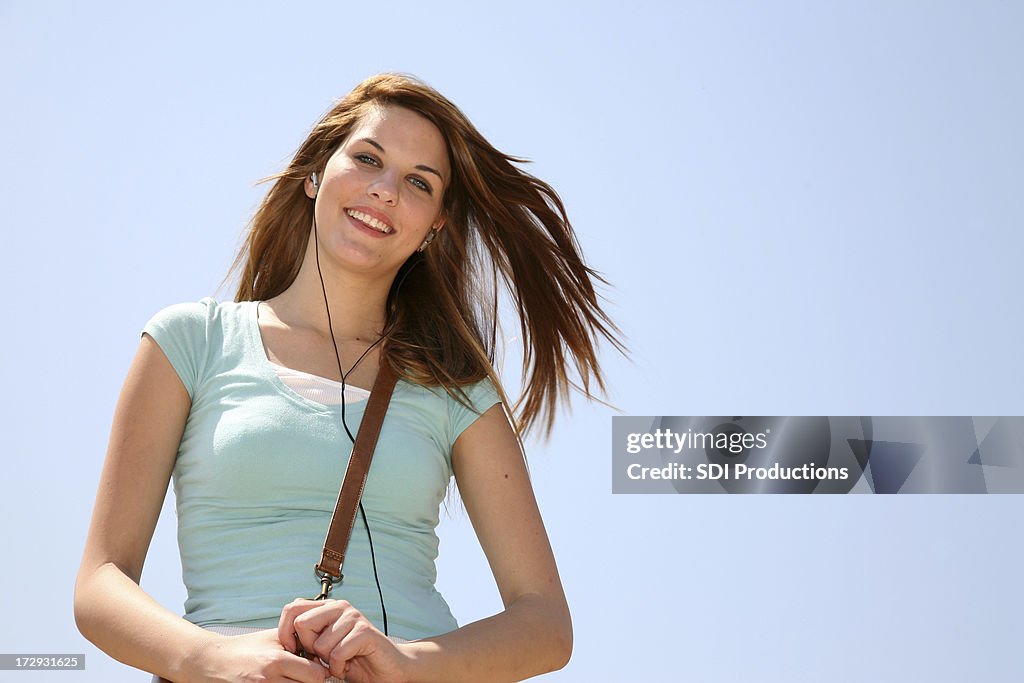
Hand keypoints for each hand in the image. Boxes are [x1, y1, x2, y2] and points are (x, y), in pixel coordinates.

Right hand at [187, 628, 329, 681]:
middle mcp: (268, 680)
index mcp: (277, 661)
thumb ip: (299, 642)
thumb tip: (322, 652)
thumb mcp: (273, 638)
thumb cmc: (246, 648)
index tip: (316, 667)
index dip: (320, 672)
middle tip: (303, 675)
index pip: (316, 675)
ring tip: (290, 679)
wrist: (212, 661)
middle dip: (309, 682)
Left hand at [278, 599, 409, 682]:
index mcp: (327, 606)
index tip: (295, 650)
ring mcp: (353, 617)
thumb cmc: (352, 659)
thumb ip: (308, 633)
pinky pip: (337, 654)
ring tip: (341, 660)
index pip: (292, 608)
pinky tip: (349, 664)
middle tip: (324, 656)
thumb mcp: (323, 644)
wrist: (385, 670)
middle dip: (309, 648)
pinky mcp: (364, 632)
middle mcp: (340, 606)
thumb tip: (286, 629)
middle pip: (302, 624)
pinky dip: (339, 667)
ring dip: (327, 661)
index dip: (286, 632)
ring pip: (320, 644)